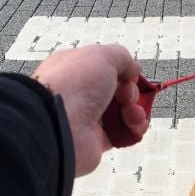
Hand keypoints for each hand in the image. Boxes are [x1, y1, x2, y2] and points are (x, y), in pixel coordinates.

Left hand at [32, 44, 147, 176]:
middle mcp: (81, 93)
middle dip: (131, 92)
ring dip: (135, 111)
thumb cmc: (72, 87)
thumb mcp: (101, 56)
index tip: (130, 75)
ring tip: (131, 112)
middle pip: (118, 91)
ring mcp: (88, 117)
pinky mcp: (96, 139)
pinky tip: (133, 125)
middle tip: (125, 95)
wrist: (59, 125)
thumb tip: (133, 68)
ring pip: (123, 112)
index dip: (123, 71)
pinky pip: (123, 134)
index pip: (106, 68)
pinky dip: (134, 129)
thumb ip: (121, 57)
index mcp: (76, 69)